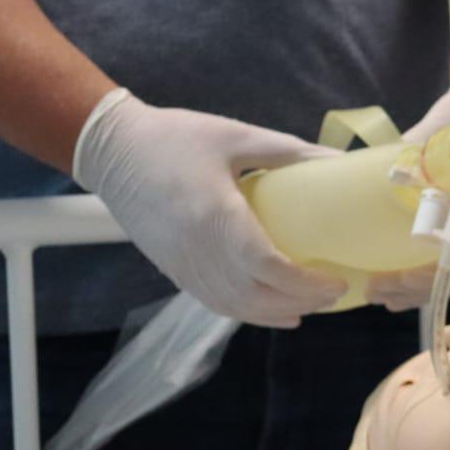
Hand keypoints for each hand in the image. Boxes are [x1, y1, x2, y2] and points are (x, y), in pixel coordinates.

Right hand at [72, 89, 346, 327]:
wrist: (111, 150)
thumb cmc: (175, 137)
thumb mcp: (235, 135)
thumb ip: (288, 151)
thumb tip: (339, 162)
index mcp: (216, 215)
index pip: (267, 265)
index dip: (305, 283)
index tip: (336, 280)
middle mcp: (198, 249)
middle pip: (258, 294)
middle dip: (302, 300)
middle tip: (336, 293)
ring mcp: (183, 265)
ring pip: (238, 306)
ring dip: (279, 313)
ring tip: (313, 305)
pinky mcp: (173, 270)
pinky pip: (217, 303)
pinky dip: (251, 314)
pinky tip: (278, 313)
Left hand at [365, 61, 449, 310]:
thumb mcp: (443, 130)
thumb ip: (420, 152)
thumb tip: (391, 176)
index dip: (436, 272)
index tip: (401, 276)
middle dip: (418, 290)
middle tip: (378, 292)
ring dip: (419, 290)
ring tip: (382, 297)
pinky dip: (426, 279)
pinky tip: (398, 287)